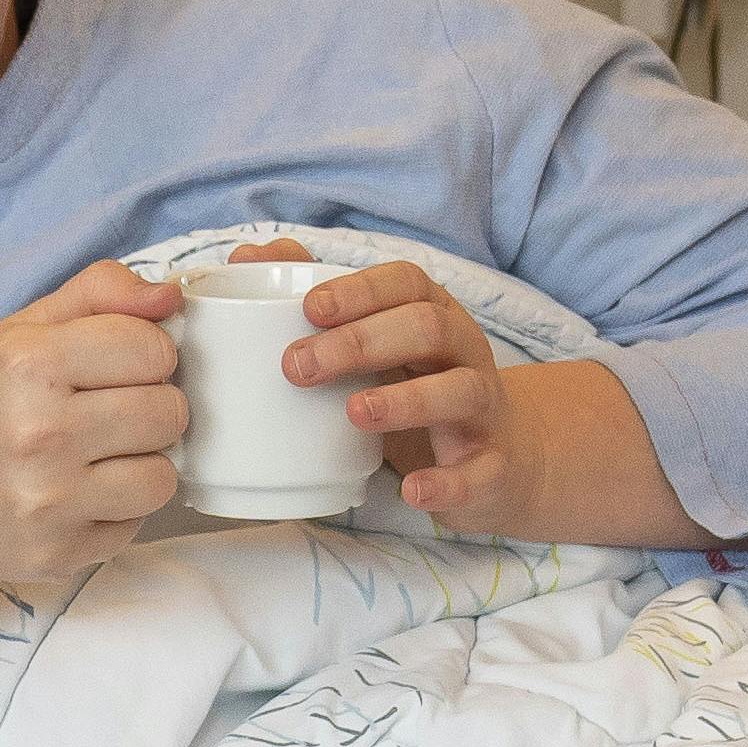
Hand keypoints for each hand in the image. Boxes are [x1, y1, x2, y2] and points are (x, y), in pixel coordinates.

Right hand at [0, 259, 186, 592]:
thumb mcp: (21, 331)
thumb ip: (99, 294)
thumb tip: (170, 296)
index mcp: (28, 364)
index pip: (153, 349)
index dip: (147, 353)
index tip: (118, 365)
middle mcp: (38, 433)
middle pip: (168, 412)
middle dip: (152, 407)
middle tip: (109, 412)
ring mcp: (49, 501)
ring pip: (163, 477)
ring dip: (143, 464)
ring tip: (100, 455)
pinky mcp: (59, 553)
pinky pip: (137, 524)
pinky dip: (119, 510)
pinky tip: (79, 494)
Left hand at [267, 255, 525, 523]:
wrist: (499, 457)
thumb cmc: (418, 386)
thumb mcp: (378, 343)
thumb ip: (320, 303)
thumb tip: (248, 256)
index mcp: (434, 315)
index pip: (407, 283)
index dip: (361, 291)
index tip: (310, 307)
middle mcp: (464, 353)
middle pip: (428, 329)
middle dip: (362, 342)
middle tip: (298, 366)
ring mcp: (482, 409)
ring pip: (459, 391)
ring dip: (406, 400)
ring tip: (354, 412)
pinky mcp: (493, 465)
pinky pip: (479, 472)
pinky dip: (447, 481)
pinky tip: (412, 490)